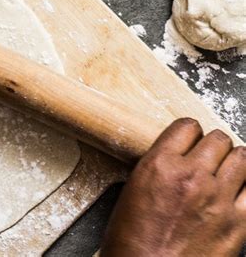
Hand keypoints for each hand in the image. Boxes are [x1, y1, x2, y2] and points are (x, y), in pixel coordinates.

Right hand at [101, 118, 245, 256]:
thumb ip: (161, 166)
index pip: (187, 126)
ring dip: (234, 162)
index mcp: (160, 164)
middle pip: (218, 138)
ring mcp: (217, 199)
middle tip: (209, 160)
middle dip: (214, 147)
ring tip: (227, 174)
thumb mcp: (135, 189)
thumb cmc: (133, 241)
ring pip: (242, 158)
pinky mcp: (237, 224)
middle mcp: (191, 175)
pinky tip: (238, 193)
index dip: (190, 134)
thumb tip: (178, 158)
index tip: (190, 142)